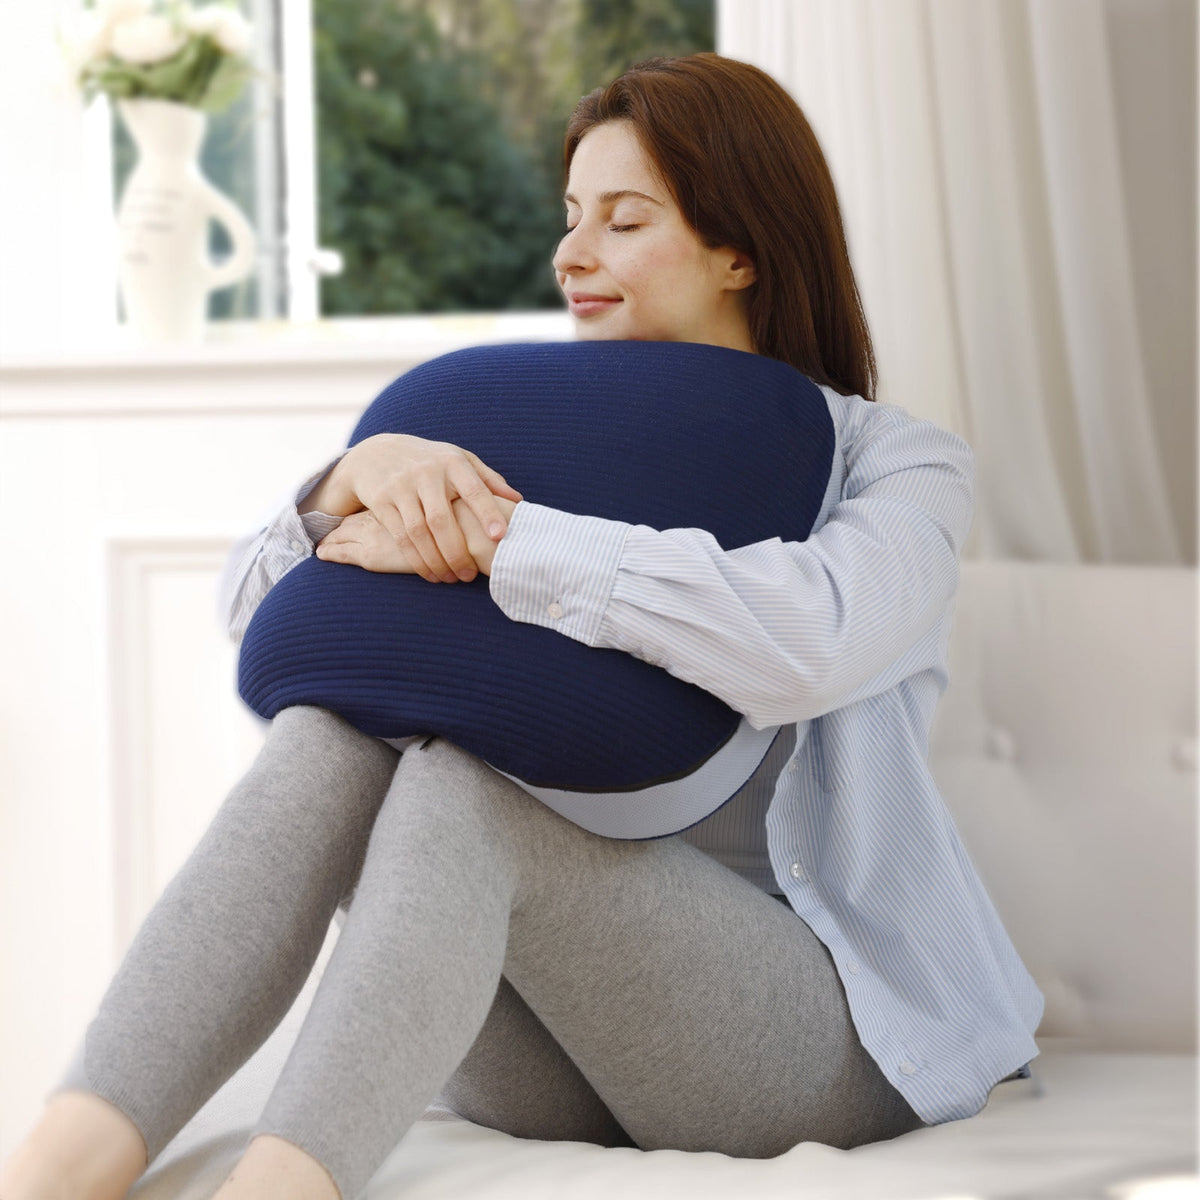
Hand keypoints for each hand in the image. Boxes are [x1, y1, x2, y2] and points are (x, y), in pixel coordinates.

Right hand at [326, 433, 522, 582]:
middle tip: (470, 576)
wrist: (375, 453)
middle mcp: (425, 473)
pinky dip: (416, 560)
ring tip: (451, 579)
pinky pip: (401, 537)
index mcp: (452, 462)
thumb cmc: (430, 461)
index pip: (473, 489)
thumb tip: (518, 500)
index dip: (487, 513)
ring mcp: (400, 486)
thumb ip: (487, 478)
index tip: (500, 536)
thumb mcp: (457, 459)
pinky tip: (430, 574)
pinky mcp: (381, 501)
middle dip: (457, 553)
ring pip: (419, 532)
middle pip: (442, 520)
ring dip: (436, 561)